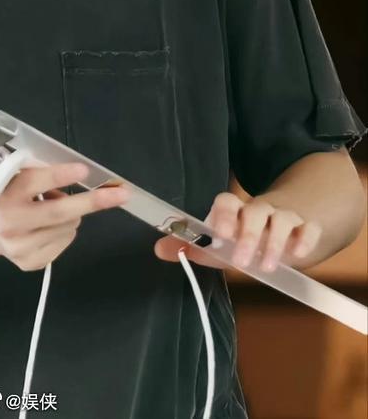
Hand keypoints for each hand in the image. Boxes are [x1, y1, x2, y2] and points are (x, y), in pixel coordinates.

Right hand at [0, 162, 129, 271]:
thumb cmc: (0, 192)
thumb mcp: (10, 174)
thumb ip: (37, 171)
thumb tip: (78, 173)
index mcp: (3, 193)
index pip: (35, 182)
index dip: (60, 176)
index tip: (84, 170)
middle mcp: (10, 223)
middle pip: (59, 213)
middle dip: (92, 202)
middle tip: (121, 194)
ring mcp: (19, 247)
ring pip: (67, 227)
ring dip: (71, 213)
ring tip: (50, 205)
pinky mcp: (29, 263)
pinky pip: (64, 242)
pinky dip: (65, 230)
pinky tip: (46, 224)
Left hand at [153, 191, 322, 272]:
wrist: (290, 224)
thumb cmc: (246, 236)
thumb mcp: (221, 243)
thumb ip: (194, 247)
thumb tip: (158, 249)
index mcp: (236, 210)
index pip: (227, 201)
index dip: (223, 215)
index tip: (219, 235)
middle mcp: (260, 209)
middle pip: (255, 212)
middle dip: (249, 235)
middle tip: (241, 262)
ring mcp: (285, 216)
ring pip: (282, 220)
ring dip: (275, 243)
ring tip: (266, 267)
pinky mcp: (308, 228)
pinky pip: (309, 228)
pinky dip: (305, 239)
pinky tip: (299, 255)